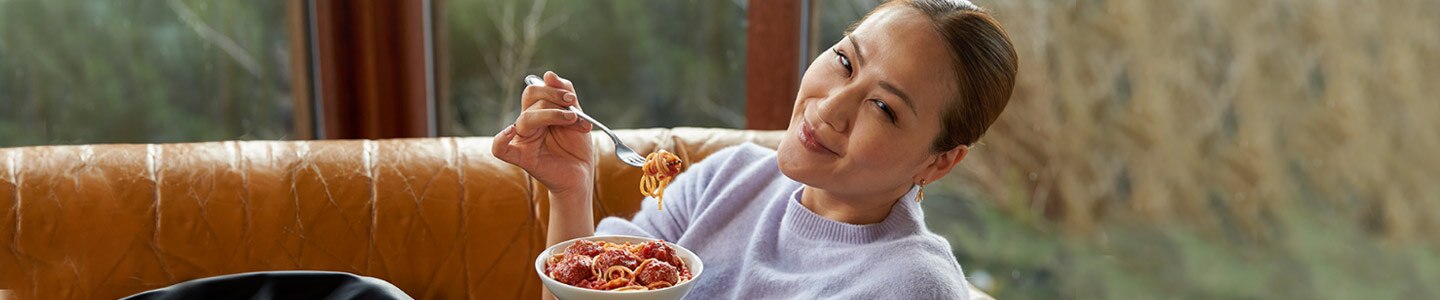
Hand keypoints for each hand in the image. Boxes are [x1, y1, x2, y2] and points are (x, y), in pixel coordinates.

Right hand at [491, 71, 594, 193]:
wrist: (582, 174)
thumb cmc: (577, 147)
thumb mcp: (577, 116)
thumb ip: (565, 95)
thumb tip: (547, 74)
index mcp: (538, 112)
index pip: (535, 90)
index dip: (553, 89)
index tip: (572, 99)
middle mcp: (529, 124)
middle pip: (529, 97)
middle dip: (553, 97)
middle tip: (573, 109)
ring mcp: (524, 140)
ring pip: (525, 118)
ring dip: (552, 114)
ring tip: (572, 121)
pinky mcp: (523, 158)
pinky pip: (500, 149)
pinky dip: (500, 139)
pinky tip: (511, 132)